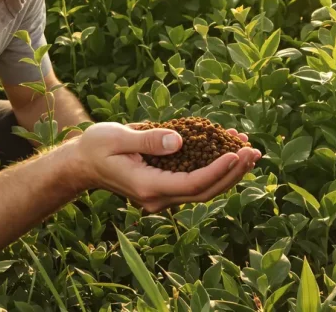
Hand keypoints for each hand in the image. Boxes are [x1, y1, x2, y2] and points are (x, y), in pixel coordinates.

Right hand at [69, 121, 261, 212]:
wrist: (82, 164)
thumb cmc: (95, 147)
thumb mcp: (117, 137)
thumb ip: (148, 140)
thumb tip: (178, 141)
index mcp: (147, 186)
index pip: (191, 184)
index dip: (217, 171)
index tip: (235, 154)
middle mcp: (158, 198)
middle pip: (204, 191)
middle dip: (232, 172)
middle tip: (253, 151)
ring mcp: (162, 195)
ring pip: (204, 188)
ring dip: (229, 171)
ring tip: (250, 149)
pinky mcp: (165, 186)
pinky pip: (195, 180)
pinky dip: (215, 166)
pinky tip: (229, 148)